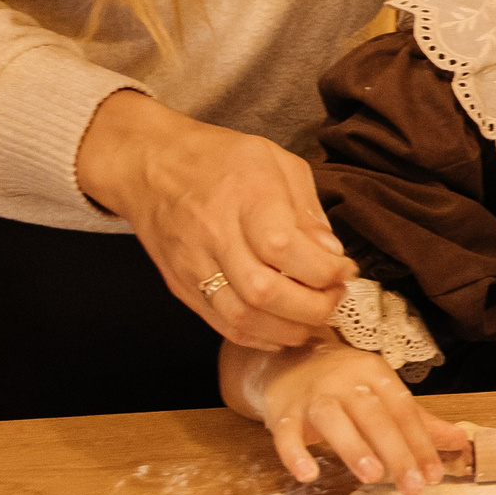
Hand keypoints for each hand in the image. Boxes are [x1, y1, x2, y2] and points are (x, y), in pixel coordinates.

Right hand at [76, 90, 352, 349]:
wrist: (150, 165)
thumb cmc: (221, 158)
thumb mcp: (277, 162)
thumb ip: (307, 210)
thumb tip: (332, 254)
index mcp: (244, 195)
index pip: (283, 248)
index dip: (323, 269)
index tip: (345, 270)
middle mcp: (213, 233)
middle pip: (263, 291)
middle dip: (312, 307)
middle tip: (335, 298)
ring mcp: (192, 264)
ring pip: (241, 316)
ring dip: (287, 329)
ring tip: (315, 318)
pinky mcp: (181, 286)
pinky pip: (221, 324)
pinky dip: (259, 336)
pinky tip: (283, 329)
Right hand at [238, 343, 464, 492]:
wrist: (287, 361)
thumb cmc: (344, 385)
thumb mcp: (382, 396)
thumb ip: (419, 422)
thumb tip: (461, 441)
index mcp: (375, 374)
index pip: (404, 410)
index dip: (421, 443)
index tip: (434, 476)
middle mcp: (345, 380)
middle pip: (374, 415)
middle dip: (396, 451)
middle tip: (412, 486)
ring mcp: (312, 394)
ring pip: (333, 418)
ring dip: (353, 446)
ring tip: (372, 476)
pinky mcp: (282, 410)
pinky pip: (286, 432)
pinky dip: (294, 453)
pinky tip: (307, 474)